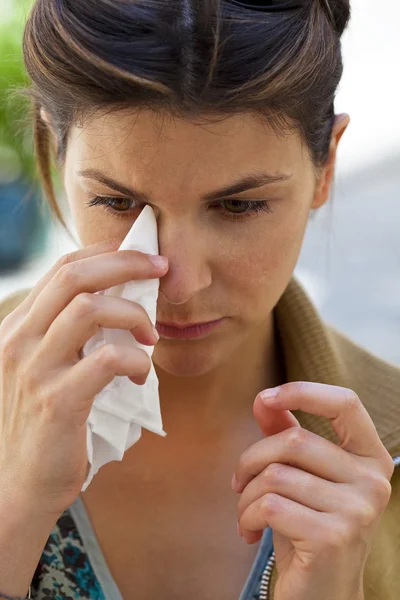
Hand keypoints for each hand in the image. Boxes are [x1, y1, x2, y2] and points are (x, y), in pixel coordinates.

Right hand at [0, 238, 168, 515]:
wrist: (18, 487)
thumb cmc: (42, 426)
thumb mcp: (44, 369)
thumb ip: (67, 337)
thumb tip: (117, 305)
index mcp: (18, 327)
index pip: (62, 268)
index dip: (105, 253)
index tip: (140, 254)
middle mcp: (19, 340)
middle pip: (74, 276)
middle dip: (126, 262)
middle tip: (161, 267)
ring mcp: (34, 369)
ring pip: (89, 309)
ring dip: (132, 313)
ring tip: (151, 334)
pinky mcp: (56, 401)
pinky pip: (106, 359)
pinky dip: (135, 360)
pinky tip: (141, 374)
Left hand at [232, 382, 393, 599]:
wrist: (322, 595)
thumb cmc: (309, 527)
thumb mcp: (301, 477)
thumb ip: (286, 435)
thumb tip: (263, 399)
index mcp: (370, 458)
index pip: (345, 403)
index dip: (303, 392)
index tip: (266, 398)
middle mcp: (373, 481)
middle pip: (294, 442)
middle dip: (251, 461)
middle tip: (238, 483)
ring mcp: (357, 510)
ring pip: (275, 475)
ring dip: (246, 496)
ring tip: (247, 514)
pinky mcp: (332, 537)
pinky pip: (269, 505)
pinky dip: (247, 517)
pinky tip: (251, 532)